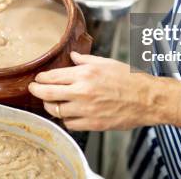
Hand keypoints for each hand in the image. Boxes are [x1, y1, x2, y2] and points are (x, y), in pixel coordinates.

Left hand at [28, 52, 158, 130]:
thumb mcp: (106, 62)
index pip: (52, 77)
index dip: (41, 78)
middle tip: (33, 89)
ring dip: (50, 106)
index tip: (38, 79)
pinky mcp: (92, 123)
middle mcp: (82, 91)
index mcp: (85, 74)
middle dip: (36, 91)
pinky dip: (65, 119)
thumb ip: (85, 60)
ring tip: (51, 102)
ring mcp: (86, 109)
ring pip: (56, 110)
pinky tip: (68, 113)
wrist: (147, 99)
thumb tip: (72, 56)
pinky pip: (69, 123)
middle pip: (48, 94)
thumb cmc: (129, 79)